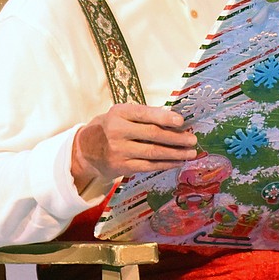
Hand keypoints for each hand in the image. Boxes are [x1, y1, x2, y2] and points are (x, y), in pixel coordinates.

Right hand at [72, 103, 198, 189]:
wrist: (86, 149)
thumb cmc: (111, 127)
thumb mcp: (122, 115)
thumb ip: (144, 116)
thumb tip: (175, 119)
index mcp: (119, 113)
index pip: (144, 114)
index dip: (164, 117)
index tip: (181, 121)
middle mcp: (117, 131)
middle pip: (152, 134)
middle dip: (176, 138)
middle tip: (192, 139)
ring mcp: (119, 150)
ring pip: (153, 152)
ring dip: (175, 153)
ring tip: (190, 153)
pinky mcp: (122, 166)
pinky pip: (148, 166)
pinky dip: (166, 164)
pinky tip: (177, 162)